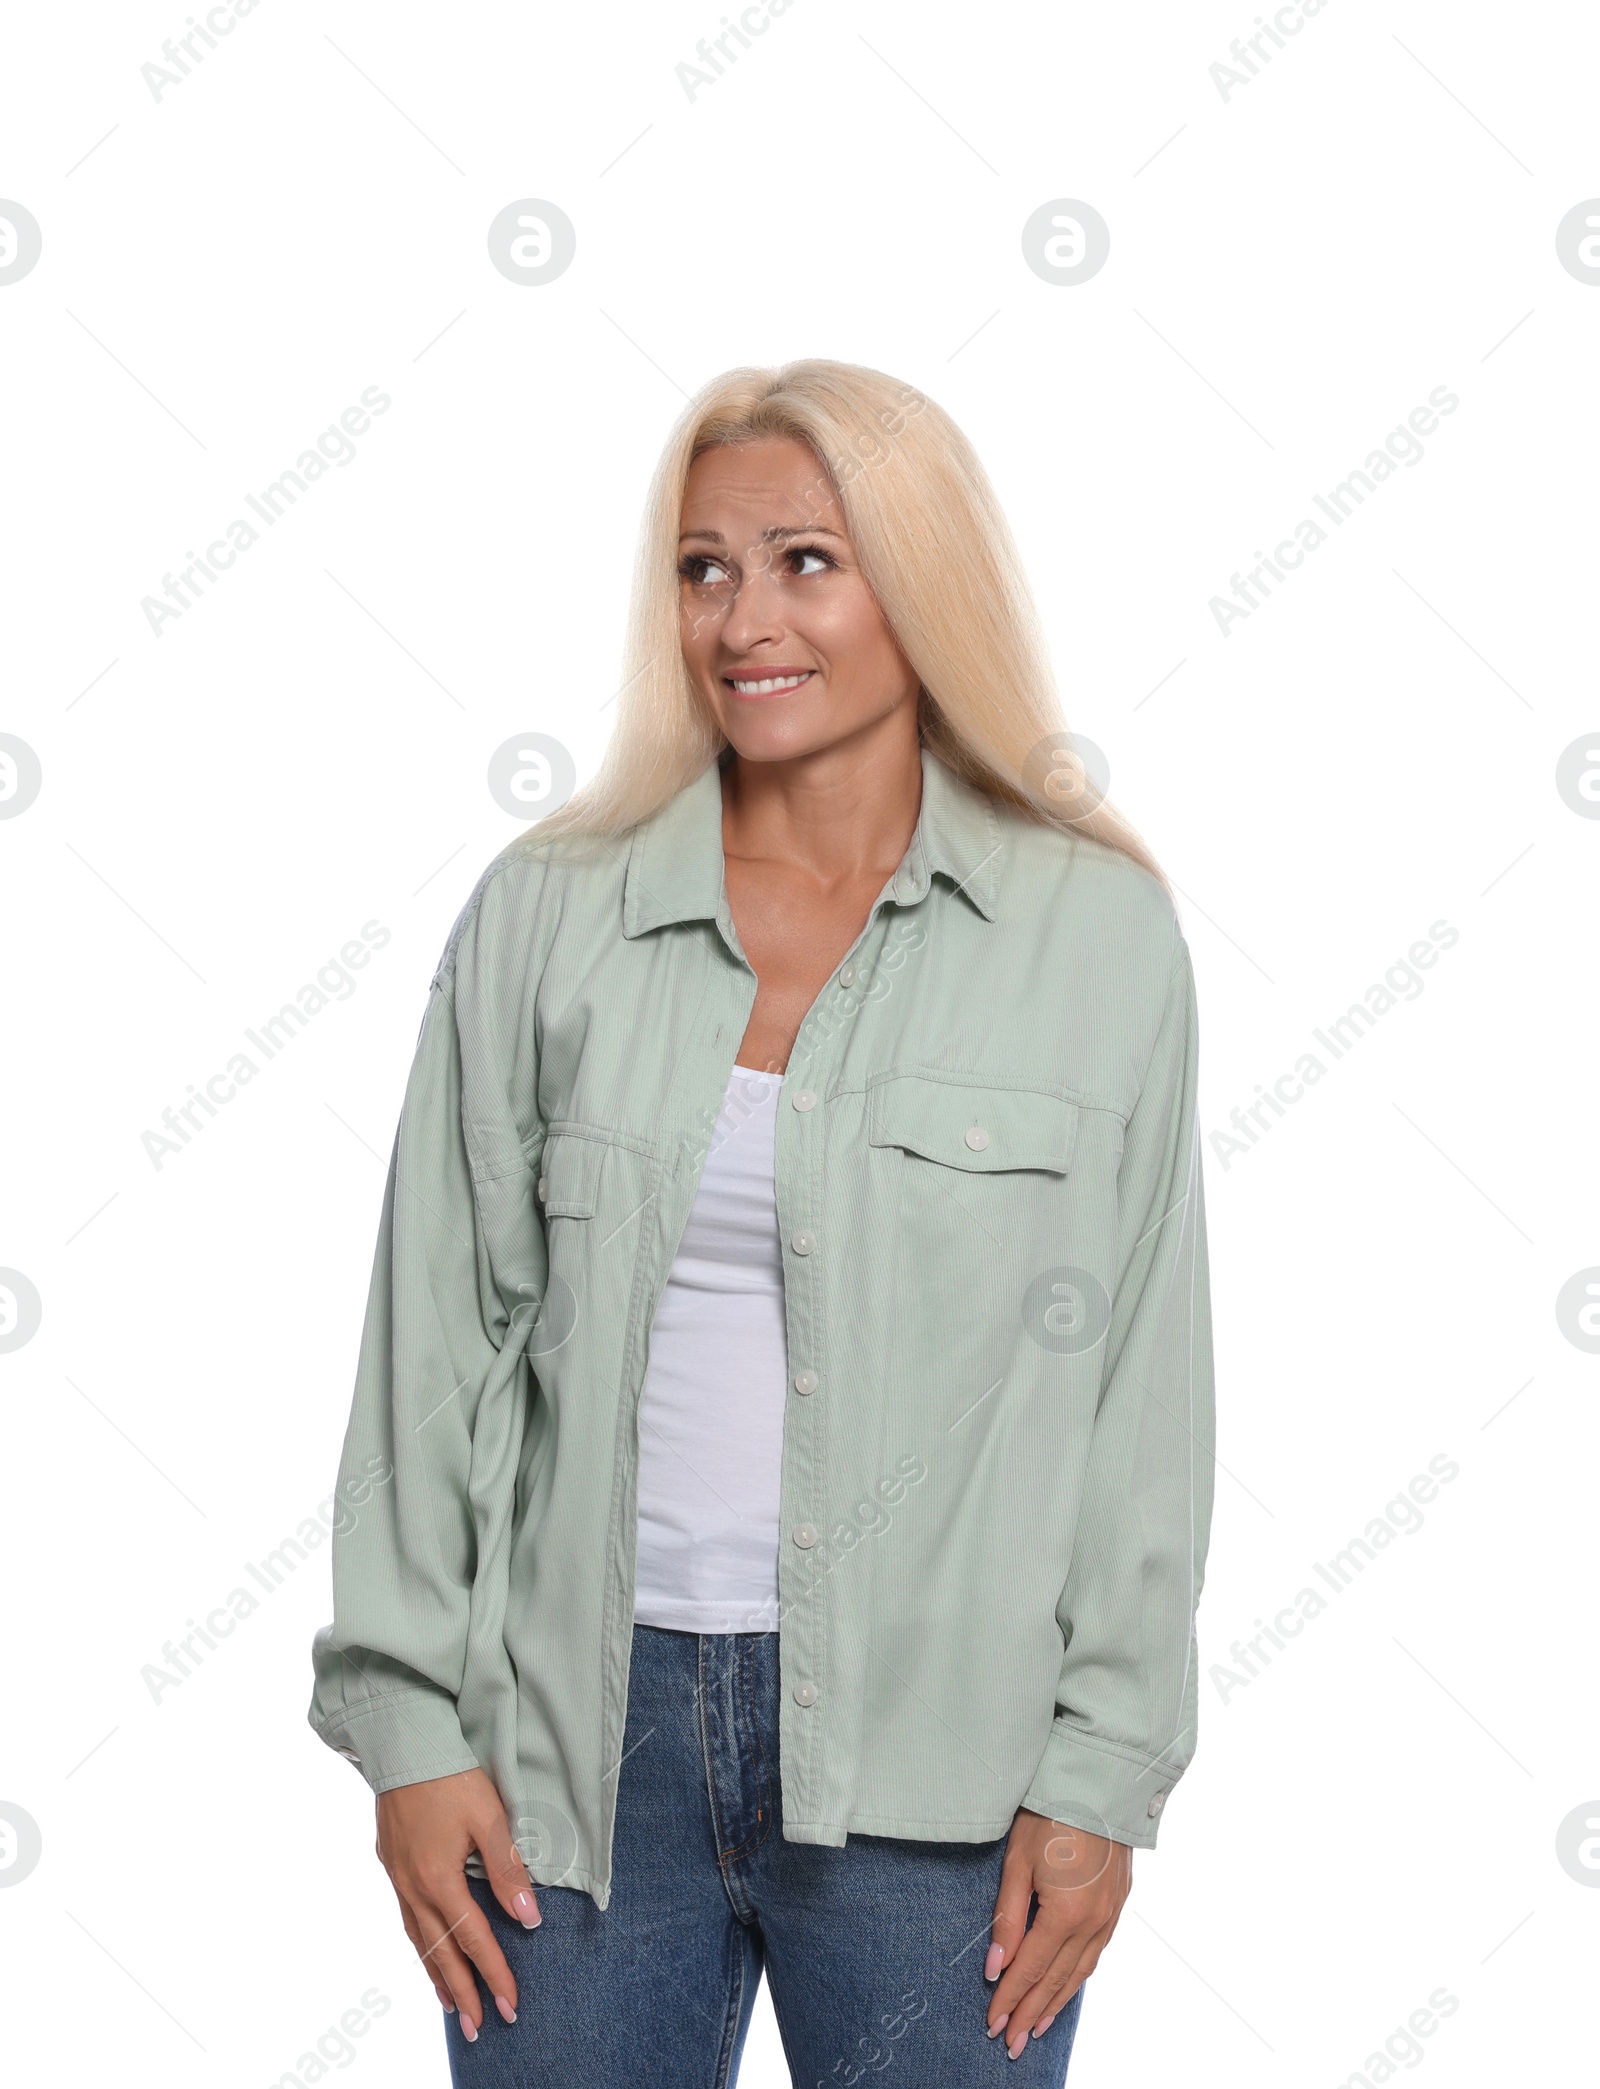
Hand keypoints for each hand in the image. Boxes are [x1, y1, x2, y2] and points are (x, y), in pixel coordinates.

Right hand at [375, 1767, 541, 2041]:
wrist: (403, 1743)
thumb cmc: (450, 1776)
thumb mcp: (489, 1817)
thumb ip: (507, 1869)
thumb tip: (528, 1916)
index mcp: (439, 1880)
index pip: (474, 1941)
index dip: (494, 1975)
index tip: (510, 2006)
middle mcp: (414, 1887)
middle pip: (440, 1954)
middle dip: (463, 1993)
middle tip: (478, 2028)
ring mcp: (398, 1877)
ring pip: (419, 1941)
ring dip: (437, 1975)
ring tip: (451, 2005)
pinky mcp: (391, 1863)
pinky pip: (406, 1919)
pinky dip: (420, 1945)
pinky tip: (427, 1949)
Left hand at [984, 1809, 1131, 2058]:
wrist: (1099, 1781)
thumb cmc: (1050, 1813)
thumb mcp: (1017, 1861)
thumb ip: (1008, 1917)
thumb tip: (996, 1966)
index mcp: (1066, 1914)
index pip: (1031, 1969)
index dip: (1010, 1998)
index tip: (993, 2024)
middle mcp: (1094, 1922)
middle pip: (1057, 1980)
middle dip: (1031, 2012)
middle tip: (1011, 2043)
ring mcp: (1111, 1914)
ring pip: (1081, 1972)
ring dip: (1057, 2002)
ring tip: (1037, 2027)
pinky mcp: (1118, 1902)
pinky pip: (1097, 1952)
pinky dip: (1078, 1976)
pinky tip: (1068, 1985)